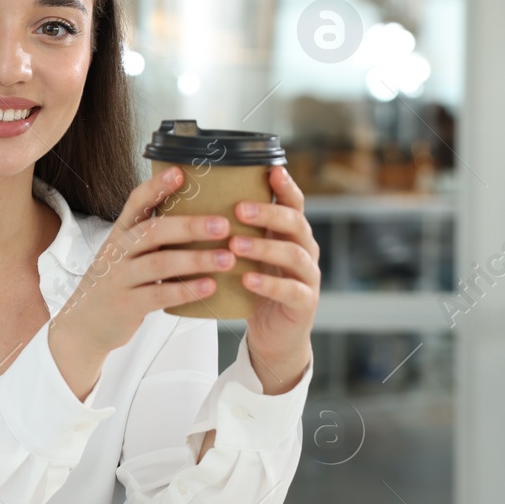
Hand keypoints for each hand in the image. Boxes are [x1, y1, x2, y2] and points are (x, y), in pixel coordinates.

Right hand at [48, 165, 235, 396]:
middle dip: (190, 226)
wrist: (83, 325)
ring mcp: (119, 279)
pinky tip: (209, 287)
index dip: (156, 187)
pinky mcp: (126, 305)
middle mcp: (117, 252)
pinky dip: (186, 291)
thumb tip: (202, 213)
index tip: (180, 172)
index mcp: (120, 234)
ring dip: (196, 259)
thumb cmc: (116, 284)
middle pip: (152, 232)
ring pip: (159, 264)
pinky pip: (159, 296)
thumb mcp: (126, 254)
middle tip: (223, 224)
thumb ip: (153, 237)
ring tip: (227, 259)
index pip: (136, 203)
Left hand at [232, 164, 318, 393]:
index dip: (285, 186)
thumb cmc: (253, 288)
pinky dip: (269, 284)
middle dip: (268, 214)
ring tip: (236, 244)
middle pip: (296, 224)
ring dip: (264, 247)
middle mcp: (304, 251)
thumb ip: (234, 231)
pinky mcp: (304, 303)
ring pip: (295, 255)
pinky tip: (248, 280)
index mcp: (289, 235)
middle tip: (239, 209)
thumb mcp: (245, 256)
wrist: (272, 334)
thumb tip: (196, 201)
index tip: (271, 169)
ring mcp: (307, 277)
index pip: (293, 204)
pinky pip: (291, 291)